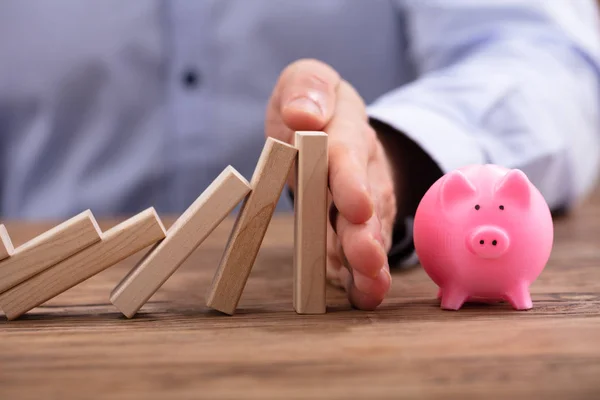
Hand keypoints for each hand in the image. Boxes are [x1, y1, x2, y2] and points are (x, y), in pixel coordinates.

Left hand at [265, 59, 397, 309]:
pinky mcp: (357, 224)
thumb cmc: (314, 106)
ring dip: (369, 261)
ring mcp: (364, 199)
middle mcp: (362, 167)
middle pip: (365, 200)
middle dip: (364, 231)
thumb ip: (306, 87)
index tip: (355, 205)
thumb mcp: (305, 80)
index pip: (347, 151)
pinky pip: (360, 249)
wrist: (331, 129)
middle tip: (365, 258)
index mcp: (346, 128)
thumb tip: (302, 114)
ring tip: (369, 289)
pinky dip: (361, 274)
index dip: (351, 180)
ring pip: (368, 231)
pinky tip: (362, 296)